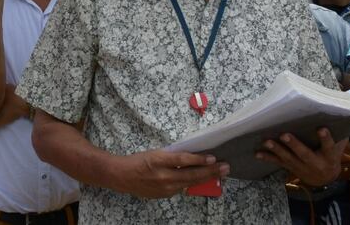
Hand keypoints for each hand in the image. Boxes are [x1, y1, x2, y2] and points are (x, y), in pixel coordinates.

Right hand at [110, 149, 228, 197]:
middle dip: (210, 171)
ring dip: (206, 177)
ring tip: (220, 173)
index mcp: (160, 160)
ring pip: (190, 183)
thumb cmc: (139, 160)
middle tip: (225, 167)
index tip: (213, 158)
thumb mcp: (156, 153)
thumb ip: (173, 157)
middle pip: (191, 174)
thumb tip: (193, 157)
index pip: (183, 160)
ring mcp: (165, 188)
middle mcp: (164, 176)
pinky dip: (193, 182)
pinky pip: (182, 187)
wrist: (123, 177)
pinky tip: (203, 178)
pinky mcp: (166, 195)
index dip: (199, 160)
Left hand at [256, 128, 343, 185]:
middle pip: (304, 154)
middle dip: (294, 145)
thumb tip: (335, 113)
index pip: (329, 146)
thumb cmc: (331, 154)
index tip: (321, 128)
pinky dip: (268, 158)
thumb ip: (338, 133)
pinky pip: (279, 163)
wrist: (325, 178)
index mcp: (329, 156)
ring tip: (267, 142)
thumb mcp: (338, 146)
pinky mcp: (291, 168)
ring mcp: (302, 167)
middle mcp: (315, 163)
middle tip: (284, 135)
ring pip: (289, 158)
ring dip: (277, 150)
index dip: (325, 138)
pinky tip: (257, 153)